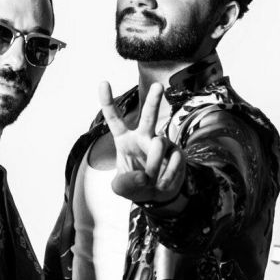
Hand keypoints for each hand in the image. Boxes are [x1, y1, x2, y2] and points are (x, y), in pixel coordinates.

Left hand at [99, 81, 185, 204]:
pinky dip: (167, 176)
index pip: (114, 119)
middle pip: (148, 116)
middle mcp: (144, 137)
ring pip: (159, 145)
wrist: (156, 197)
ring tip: (151, 180)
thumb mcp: (121, 188)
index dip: (107, 101)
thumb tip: (145, 177)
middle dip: (153, 100)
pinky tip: (163, 183)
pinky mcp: (177, 153)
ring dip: (153, 165)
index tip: (103, 82)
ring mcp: (162, 143)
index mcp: (125, 140)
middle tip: (158, 86)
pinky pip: (173, 160)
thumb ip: (126, 183)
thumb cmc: (135, 186)